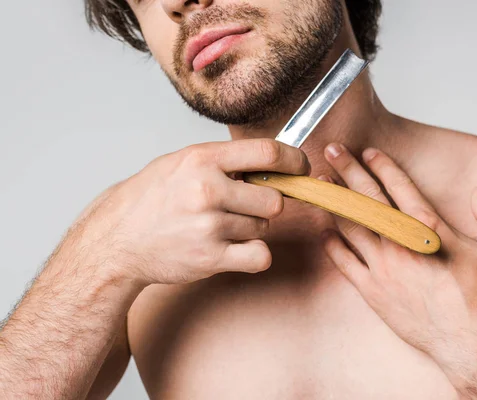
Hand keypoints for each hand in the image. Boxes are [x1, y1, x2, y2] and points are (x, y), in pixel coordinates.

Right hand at [53, 139, 309, 285]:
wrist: (117, 240)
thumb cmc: (151, 200)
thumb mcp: (182, 163)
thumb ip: (225, 161)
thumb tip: (274, 163)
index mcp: (202, 159)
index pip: (268, 153)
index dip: (294, 161)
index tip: (299, 168)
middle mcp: (207, 189)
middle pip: (274, 200)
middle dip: (265, 205)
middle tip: (243, 207)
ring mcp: (209, 225)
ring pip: (263, 228)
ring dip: (249, 230)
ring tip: (218, 227)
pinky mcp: (210, 258)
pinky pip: (260, 257)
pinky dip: (253, 256)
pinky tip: (233, 250)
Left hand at [321, 144, 476, 391]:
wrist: (474, 345)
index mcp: (430, 229)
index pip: (400, 187)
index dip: (383, 166)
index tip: (369, 151)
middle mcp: (401, 244)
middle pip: (368, 198)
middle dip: (349, 170)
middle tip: (332, 150)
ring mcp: (383, 268)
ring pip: (351, 226)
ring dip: (336, 202)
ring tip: (323, 185)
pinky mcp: (373, 292)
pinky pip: (345, 263)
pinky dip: (333, 245)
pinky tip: (325, 231)